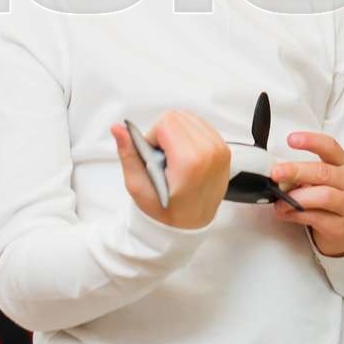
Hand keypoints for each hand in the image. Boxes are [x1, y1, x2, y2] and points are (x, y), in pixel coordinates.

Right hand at [110, 110, 230, 230]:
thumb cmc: (165, 211)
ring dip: (177, 134)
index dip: (153, 137)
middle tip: (162, 160)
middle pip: (178, 117)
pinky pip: (202, 126)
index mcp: (190, 161)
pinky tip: (184, 156)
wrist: (190, 226)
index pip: (166, 122)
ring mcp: (221, 150)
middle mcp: (210, 152)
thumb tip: (118, 129)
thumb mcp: (138, 186)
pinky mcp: (225, 149)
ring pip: (190, 119)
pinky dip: (190, 136)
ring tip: (173, 159)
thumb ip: (128, 153)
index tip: (154, 157)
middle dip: (165, 134)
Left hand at [270, 133, 343, 257]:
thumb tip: (278, 173)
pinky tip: (285, 213)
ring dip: (295, 198)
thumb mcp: (324, 180)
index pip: (330, 147)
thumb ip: (305, 174)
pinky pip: (315, 218)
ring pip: (322, 196)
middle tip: (276, 173)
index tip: (291, 139)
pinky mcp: (340, 226)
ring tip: (279, 202)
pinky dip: (295, 215)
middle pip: (323, 172)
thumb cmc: (331, 199)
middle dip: (296, 171)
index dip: (311, 141)